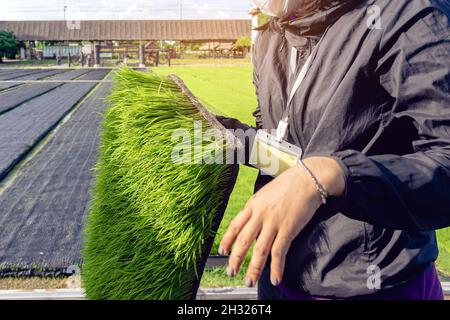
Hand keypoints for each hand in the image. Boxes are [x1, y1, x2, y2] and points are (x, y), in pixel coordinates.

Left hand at [218, 157, 345, 286]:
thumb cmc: (289, 184)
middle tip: (231, 272)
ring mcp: (273, 222)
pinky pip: (279, 252)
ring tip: (249, 281)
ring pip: (259, 250)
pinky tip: (275, 278)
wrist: (309, 178)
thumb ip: (258, 207)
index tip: (222, 252)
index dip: (227, 240)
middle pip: (243, 241)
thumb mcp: (266, 193)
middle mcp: (260, 214)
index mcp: (253, 205)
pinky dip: (276, 268)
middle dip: (236, 259)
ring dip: (253, 269)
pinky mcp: (288, 228)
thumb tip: (252, 222)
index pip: (235, 225)